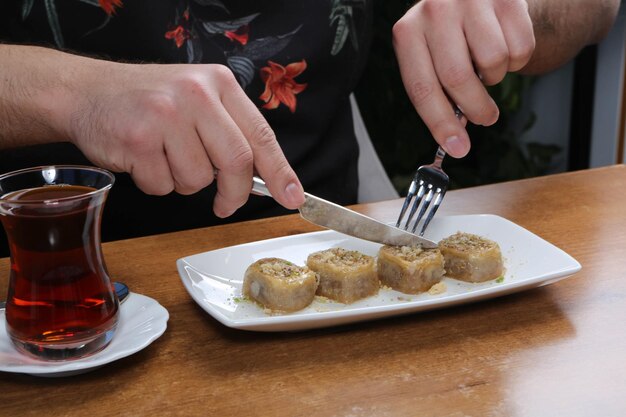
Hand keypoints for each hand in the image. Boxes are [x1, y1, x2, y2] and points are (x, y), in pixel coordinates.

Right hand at [65, 61, 304, 216]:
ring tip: (165, 157)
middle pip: (237, 162)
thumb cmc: (148, 101)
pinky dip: (157, 183)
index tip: (292, 197)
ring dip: (185, 183)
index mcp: (219, 84)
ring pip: (198, 179)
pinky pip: (163, 185)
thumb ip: (229, 132)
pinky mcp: (138, 139)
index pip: (261, 135)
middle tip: (227, 205)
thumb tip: (262, 178)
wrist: (87, 92)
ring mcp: (166, 115)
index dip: (280, 172)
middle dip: (235, 194)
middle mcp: (196, 94)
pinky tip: (143, 159)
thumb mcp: (197, 99)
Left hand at [393, 0, 534, 156]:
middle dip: (475, 108)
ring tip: (487, 66)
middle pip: (457, 77)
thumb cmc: (450, 38)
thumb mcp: (430, 59)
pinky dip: (517, 60)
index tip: (457, 147)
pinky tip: (503, 45)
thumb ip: (436, 92)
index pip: (421, 88)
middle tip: (485, 117)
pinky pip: (520, 48)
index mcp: (408, 32)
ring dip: (496, 76)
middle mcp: (434, 9)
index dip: (440, 123)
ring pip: (493, 61)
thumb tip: (455, 138)